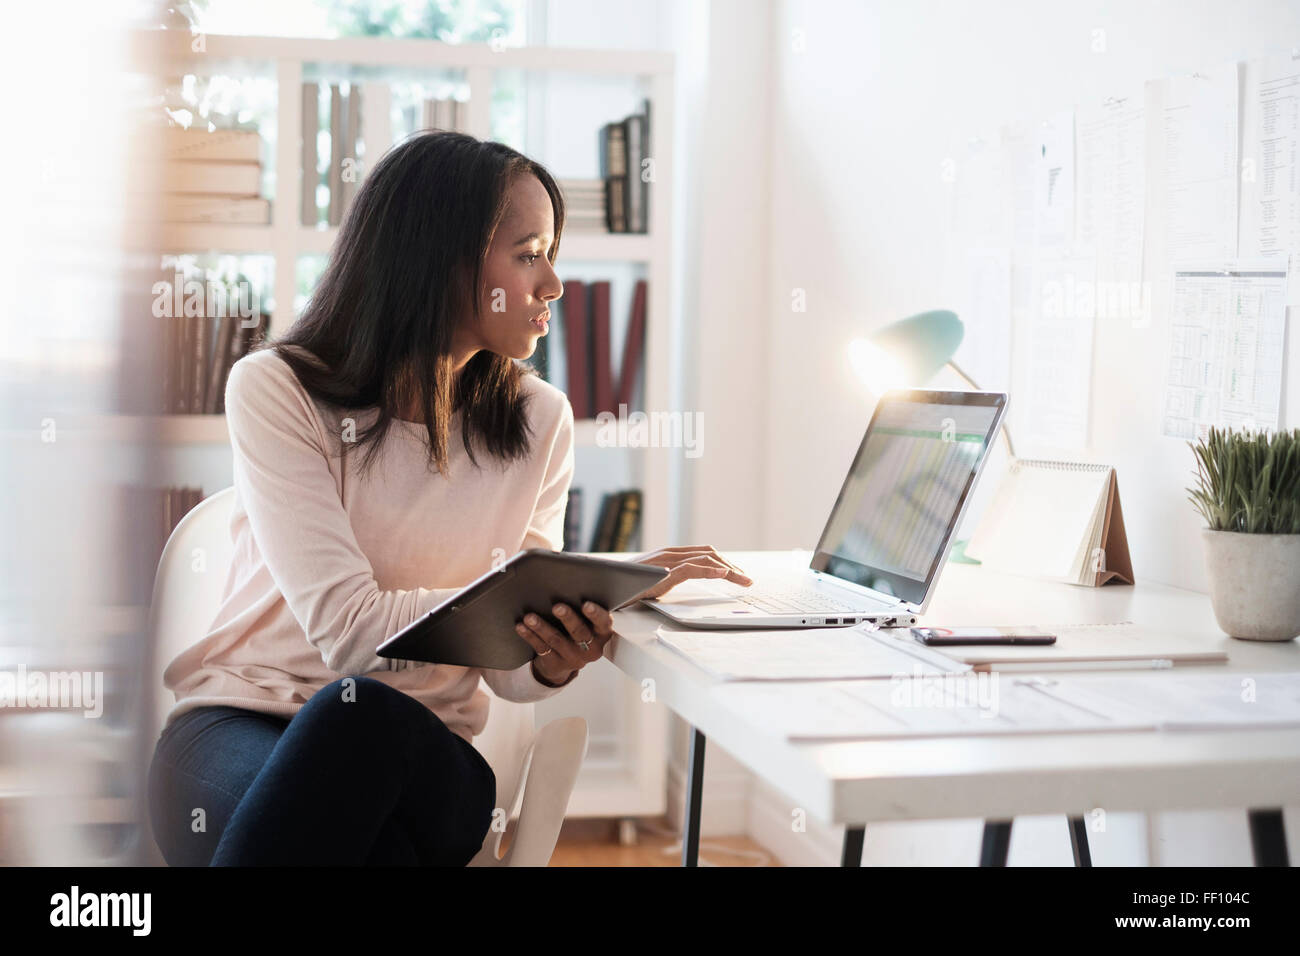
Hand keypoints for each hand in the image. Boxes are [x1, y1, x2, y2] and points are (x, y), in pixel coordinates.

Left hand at [515, 600, 614, 686]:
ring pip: (556, 640)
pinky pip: (542, 648)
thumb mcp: (588, 623)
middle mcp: (591, 648)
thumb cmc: (577, 632)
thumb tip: (569, 584)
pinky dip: (530, 636)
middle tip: (557, 607)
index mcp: (602, 634)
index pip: (603, 623)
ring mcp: (574, 658)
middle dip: (567, 618)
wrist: (565, 661)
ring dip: (542, 627)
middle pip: (579, 632)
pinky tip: (522, 627)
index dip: (596, 614)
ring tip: (530, 617)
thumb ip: (583, 608)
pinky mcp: (556, 664)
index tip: (586, 605)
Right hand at [617, 545, 752, 607]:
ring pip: (706, 559)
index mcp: (669, 555)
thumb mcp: (650, 581)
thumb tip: (677, 584)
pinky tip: (724, 576)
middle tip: (747, 580)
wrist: (600, 587)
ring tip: (744, 581)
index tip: (738, 575)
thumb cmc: (622, 587)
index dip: (725, 563)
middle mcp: (669, 554)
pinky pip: (692, 568)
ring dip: (730, 570)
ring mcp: (666, 561)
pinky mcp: (662, 573)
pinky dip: (711, 571)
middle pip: (710, 554)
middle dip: (732, 566)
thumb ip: (665, 579)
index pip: (704, 554)